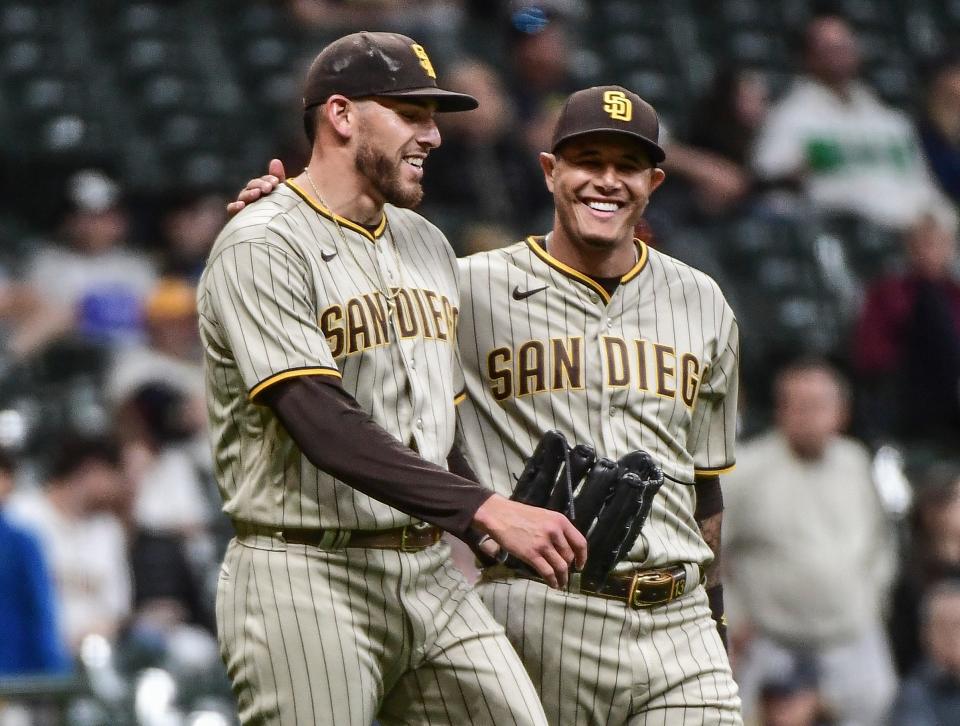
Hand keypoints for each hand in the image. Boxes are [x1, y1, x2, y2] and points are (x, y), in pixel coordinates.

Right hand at [226, 158, 286, 215]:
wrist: (281, 237)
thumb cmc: (282, 214)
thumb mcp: (282, 196)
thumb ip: (278, 179)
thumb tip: (275, 160)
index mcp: (263, 191)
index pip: (262, 181)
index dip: (268, 179)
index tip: (276, 182)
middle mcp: (252, 197)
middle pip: (252, 186)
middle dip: (260, 185)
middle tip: (269, 188)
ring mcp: (245, 206)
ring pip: (243, 195)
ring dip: (250, 193)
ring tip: (258, 194)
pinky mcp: (239, 217)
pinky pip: (233, 209)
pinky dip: (235, 206)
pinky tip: (241, 206)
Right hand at [471, 494, 586, 588]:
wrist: (500, 515)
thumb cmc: (521, 515)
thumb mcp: (544, 516)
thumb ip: (557, 530)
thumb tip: (565, 548)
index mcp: (560, 521)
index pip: (580, 543)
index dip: (582, 557)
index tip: (580, 565)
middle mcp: (555, 532)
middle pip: (569, 556)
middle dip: (568, 568)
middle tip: (565, 575)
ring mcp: (543, 544)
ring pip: (561, 567)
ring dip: (562, 578)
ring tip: (560, 583)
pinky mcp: (531, 554)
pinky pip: (547, 572)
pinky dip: (552, 580)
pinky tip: (552, 584)